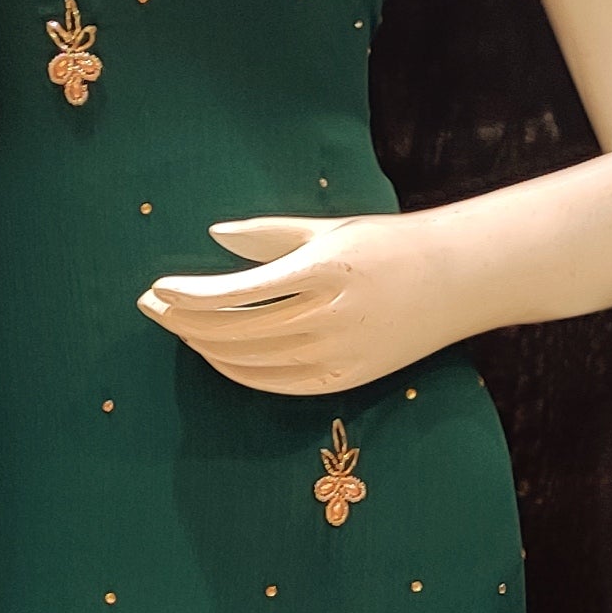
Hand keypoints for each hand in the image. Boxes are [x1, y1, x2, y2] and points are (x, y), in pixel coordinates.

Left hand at [136, 210, 453, 395]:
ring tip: (177, 326)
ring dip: (204, 345)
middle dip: (183, 321)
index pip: (237, 291)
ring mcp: (339, 355)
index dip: (190, 295)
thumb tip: (213, 237)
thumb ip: (268, 235)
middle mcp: (330, 317)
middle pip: (234, 330)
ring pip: (249, 360)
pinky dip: (237, 371)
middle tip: (151, 306)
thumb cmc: (390, 244)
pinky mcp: (345, 380)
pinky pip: (275, 384)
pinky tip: (214, 353)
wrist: (460, 281)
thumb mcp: (330, 228)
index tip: (158, 287)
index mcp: (324, 269)